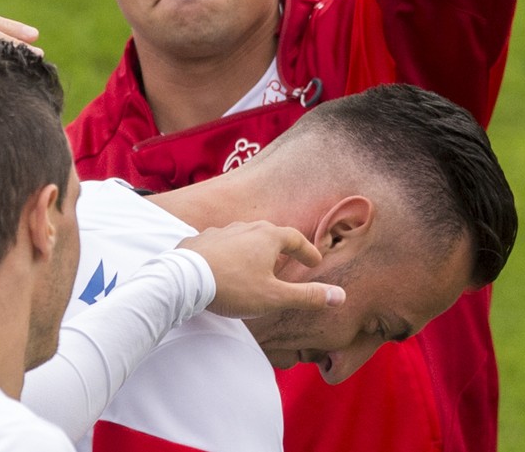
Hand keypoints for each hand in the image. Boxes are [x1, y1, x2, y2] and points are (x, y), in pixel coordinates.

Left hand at [178, 221, 344, 317]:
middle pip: (268, 233)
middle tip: (288, 259)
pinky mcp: (198, 240)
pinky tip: (226, 264)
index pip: (294, 238)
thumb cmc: (233, 287)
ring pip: (243, 235)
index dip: (307, 251)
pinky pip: (220, 244)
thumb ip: (307, 295)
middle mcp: (243, 227)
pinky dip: (229, 253)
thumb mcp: (275, 297)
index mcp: (266, 237)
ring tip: (257, 262)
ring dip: (253, 247)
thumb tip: (340, 295)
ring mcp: (219, 231)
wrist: (184, 280)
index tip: (314, 263)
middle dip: (281, 246)